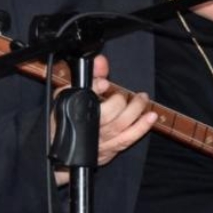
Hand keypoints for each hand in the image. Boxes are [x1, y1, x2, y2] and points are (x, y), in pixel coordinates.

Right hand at [52, 55, 157, 185]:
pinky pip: (128, 139)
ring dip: (135, 111)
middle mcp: (86, 129)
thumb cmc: (66, 118)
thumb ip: (88, 77)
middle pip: (106, 115)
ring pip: (120, 126)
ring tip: (142, 98)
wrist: (62, 151)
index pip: (81, 100)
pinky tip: (151, 117)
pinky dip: (141, 128)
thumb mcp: (71, 94)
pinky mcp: (110, 149)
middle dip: (119, 101)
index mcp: (72, 113)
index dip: (94, 90)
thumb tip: (101, 62)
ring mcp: (100, 141)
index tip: (104, 83)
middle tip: (124, 93)